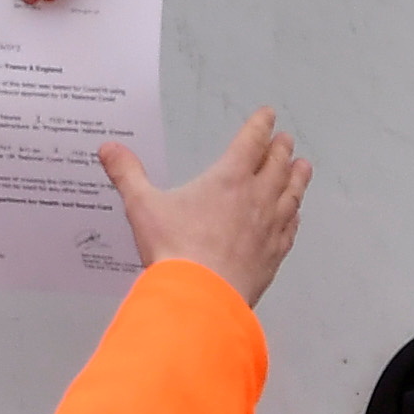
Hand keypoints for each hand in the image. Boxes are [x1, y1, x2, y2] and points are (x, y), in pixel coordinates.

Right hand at [104, 108, 312, 307]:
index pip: (250, 143)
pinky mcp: (273, 256)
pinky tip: (294, 216)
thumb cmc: (175, 251)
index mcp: (228, 179)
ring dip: (297, 178)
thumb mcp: (142, 207)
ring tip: (304, 166)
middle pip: (276, 166)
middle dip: (281, 149)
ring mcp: (269, 229)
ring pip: (291, 195)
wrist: (201, 297)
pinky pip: (290, 229)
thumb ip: (127, 174)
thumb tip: (109, 149)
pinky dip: (294, 217)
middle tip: (286, 140)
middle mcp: (255, 199)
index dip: (260, 125)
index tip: (268, 116)